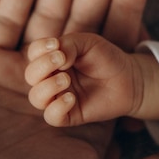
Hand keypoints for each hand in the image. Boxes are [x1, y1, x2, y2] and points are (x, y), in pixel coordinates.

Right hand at [25, 33, 141, 126]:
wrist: (128, 79)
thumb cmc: (106, 58)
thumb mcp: (88, 42)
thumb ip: (69, 44)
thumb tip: (56, 56)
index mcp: (52, 59)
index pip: (34, 53)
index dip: (39, 49)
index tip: (56, 45)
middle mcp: (51, 78)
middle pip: (30, 75)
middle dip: (42, 66)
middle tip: (62, 60)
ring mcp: (58, 97)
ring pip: (36, 97)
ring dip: (47, 86)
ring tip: (66, 79)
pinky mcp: (69, 115)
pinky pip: (51, 116)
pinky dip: (57, 107)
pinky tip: (71, 98)